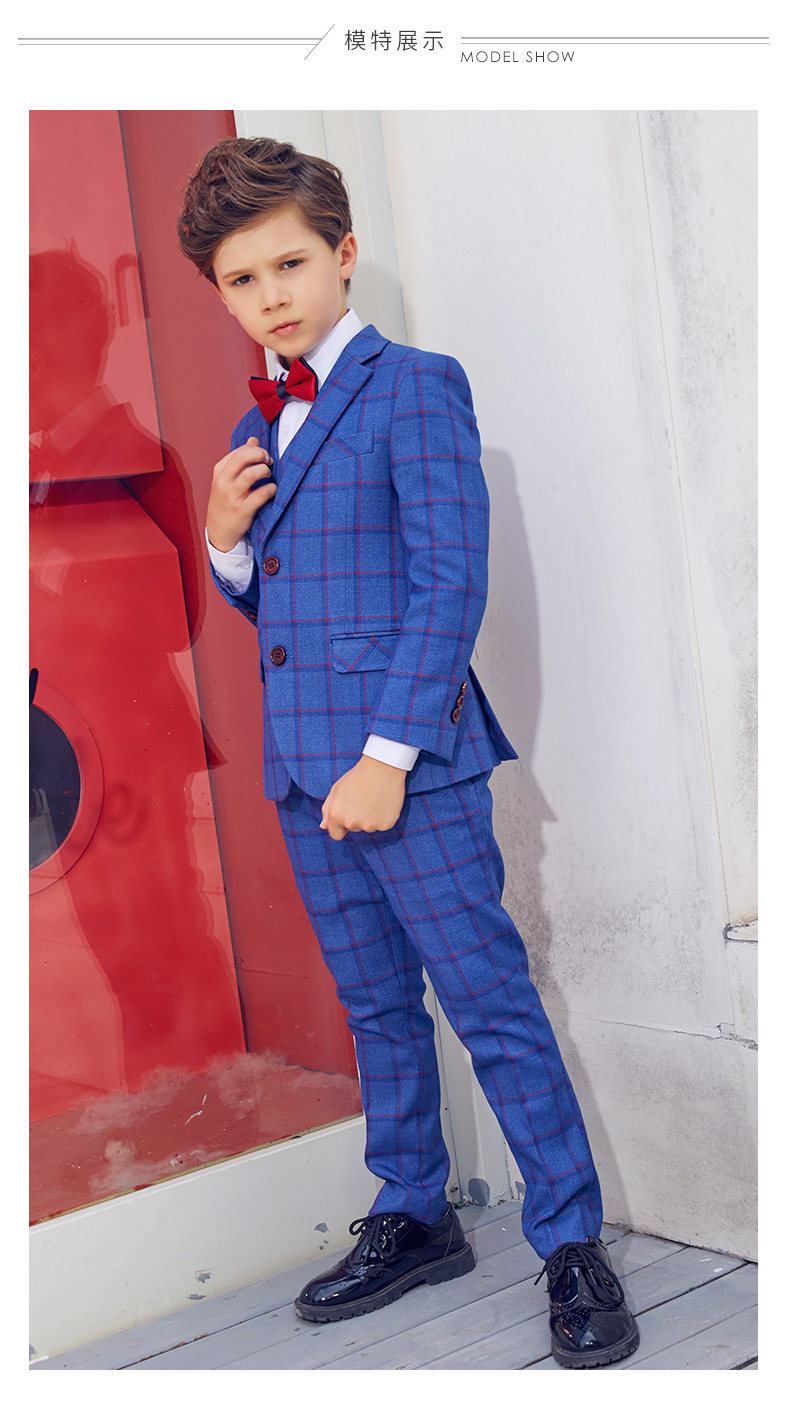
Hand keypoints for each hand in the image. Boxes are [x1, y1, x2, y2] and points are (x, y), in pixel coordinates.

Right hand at [206, 436, 276, 551]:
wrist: (219, 531)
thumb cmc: (226, 501)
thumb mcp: (227, 479)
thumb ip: (240, 459)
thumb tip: (254, 439)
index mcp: (220, 471)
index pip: (239, 451)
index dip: (255, 449)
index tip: (264, 456)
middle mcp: (223, 482)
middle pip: (243, 458)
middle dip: (260, 455)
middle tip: (269, 461)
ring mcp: (232, 496)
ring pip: (251, 474)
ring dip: (264, 471)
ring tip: (269, 475)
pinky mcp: (242, 510)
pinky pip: (260, 494)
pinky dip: (270, 489)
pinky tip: (272, 490)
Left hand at [321, 757, 407, 840]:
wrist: (383, 767)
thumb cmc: (358, 776)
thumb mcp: (337, 789)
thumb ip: (327, 809)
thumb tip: (323, 826)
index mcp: (336, 815)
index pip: (336, 834)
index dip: (340, 825)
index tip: (347, 814)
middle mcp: (352, 823)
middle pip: (354, 829)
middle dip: (356, 818)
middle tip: (363, 798)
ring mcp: (370, 825)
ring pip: (369, 827)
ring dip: (370, 817)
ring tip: (374, 798)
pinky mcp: (386, 824)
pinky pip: (383, 825)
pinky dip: (384, 816)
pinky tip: (384, 801)